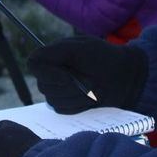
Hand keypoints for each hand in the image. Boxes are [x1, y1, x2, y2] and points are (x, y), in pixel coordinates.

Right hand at [28, 35, 147, 113]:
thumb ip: (56, 51)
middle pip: (43, 85)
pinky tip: (91, 98)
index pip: (33, 64)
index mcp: (52, 55)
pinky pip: (63, 109)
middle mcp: (51, 73)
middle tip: (90, 80)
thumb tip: (34, 62)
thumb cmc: (104, 57)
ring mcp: (57, 90)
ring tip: (93, 87)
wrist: (123, 77)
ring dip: (77, 96)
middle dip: (70, 86)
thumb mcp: (81, 47)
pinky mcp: (65, 105)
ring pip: (54, 100)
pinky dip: (79, 105)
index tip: (67, 76)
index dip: (47, 73)